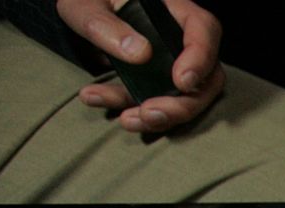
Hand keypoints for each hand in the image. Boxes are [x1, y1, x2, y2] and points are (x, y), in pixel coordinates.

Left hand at [60, 0, 225, 133]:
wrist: (78, 12)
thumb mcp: (86, 6)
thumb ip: (106, 26)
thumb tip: (140, 53)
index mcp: (173, 8)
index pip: (205, 30)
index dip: (201, 58)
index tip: (181, 82)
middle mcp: (179, 38)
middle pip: (206, 77)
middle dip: (182, 104)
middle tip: (150, 114)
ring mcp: (170, 63)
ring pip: (185, 98)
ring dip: (160, 117)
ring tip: (126, 120)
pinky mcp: (153, 81)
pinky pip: (152, 101)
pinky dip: (128, 107)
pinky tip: (96, 98)